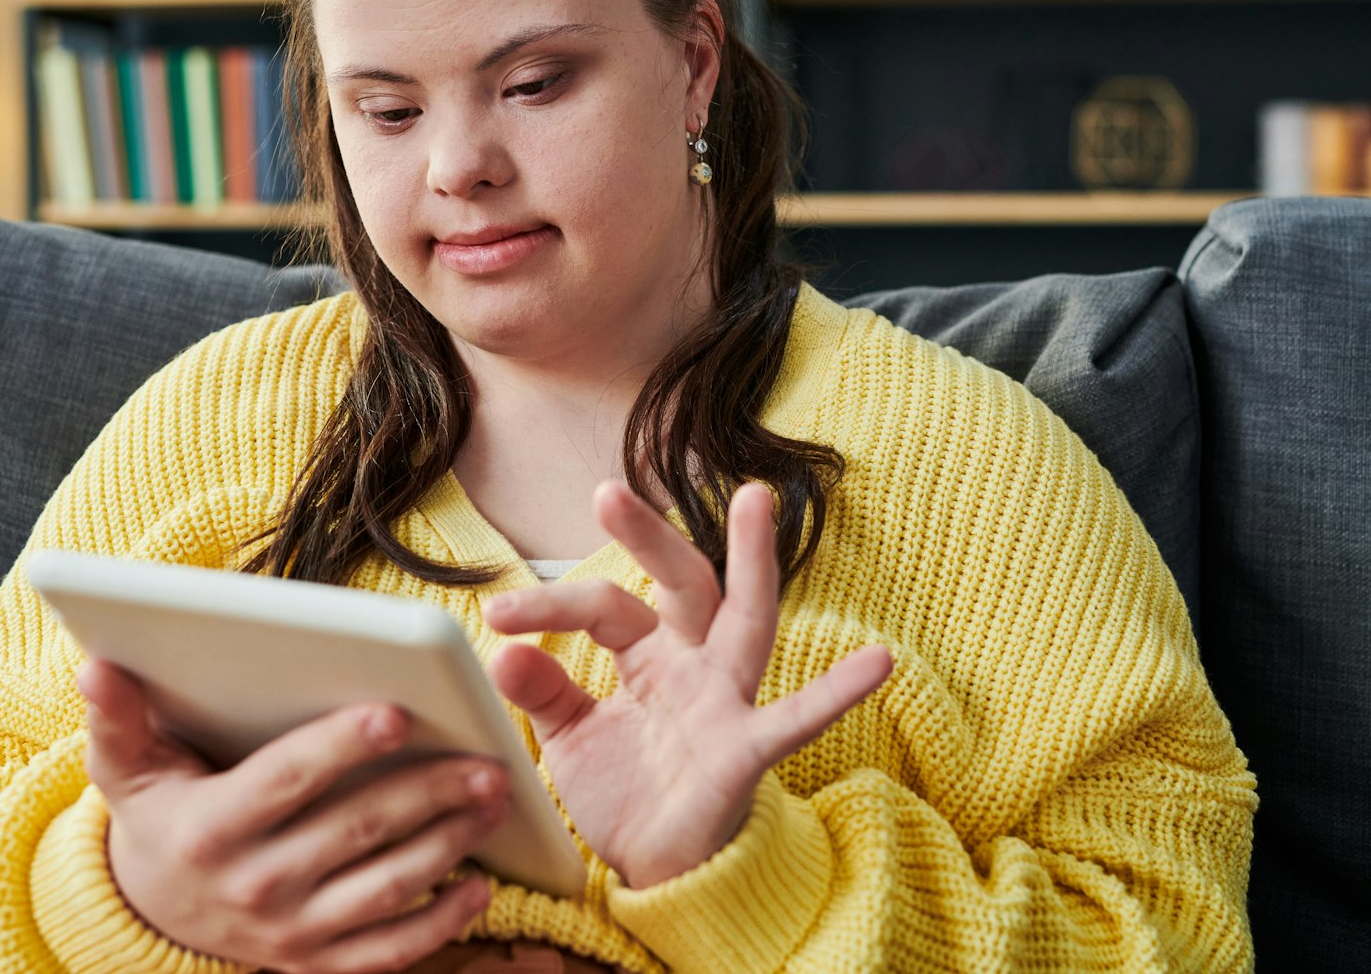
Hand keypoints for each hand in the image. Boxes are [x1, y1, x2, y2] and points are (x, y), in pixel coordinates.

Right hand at [77, 659, 507, 972]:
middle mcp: (253, 886)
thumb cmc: (158, 813)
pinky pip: (388, 951)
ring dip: (447, 846)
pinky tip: (480, 887)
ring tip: (492, 801)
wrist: (152, 908)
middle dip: (426, 794)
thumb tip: (97, 665)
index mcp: (213, 827)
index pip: (288, 780)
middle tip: (485, 760)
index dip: (341, 747)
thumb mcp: (126, 766)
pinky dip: (440, 924)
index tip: (397, 714)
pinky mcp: (315, 963)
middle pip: (355, 832)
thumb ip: (119, 716)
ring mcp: (288, 933)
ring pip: (384, 889)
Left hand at [481, 480, 892, 888]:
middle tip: (606, 493)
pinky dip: (836, 693)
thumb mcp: (571, 738)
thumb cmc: (627, 793)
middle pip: (680, 583)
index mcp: (651, 654)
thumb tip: (501, 652)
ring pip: (745, 619)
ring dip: (752, 561)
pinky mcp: (747, 751)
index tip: (494, 616)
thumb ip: (543, 692)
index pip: (603, 607)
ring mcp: (727, 702)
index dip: (548, 606)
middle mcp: (694, 664)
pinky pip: (796, 720)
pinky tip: (877, 662)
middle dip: (649, 536)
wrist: (658, 876)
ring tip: (756, 500)